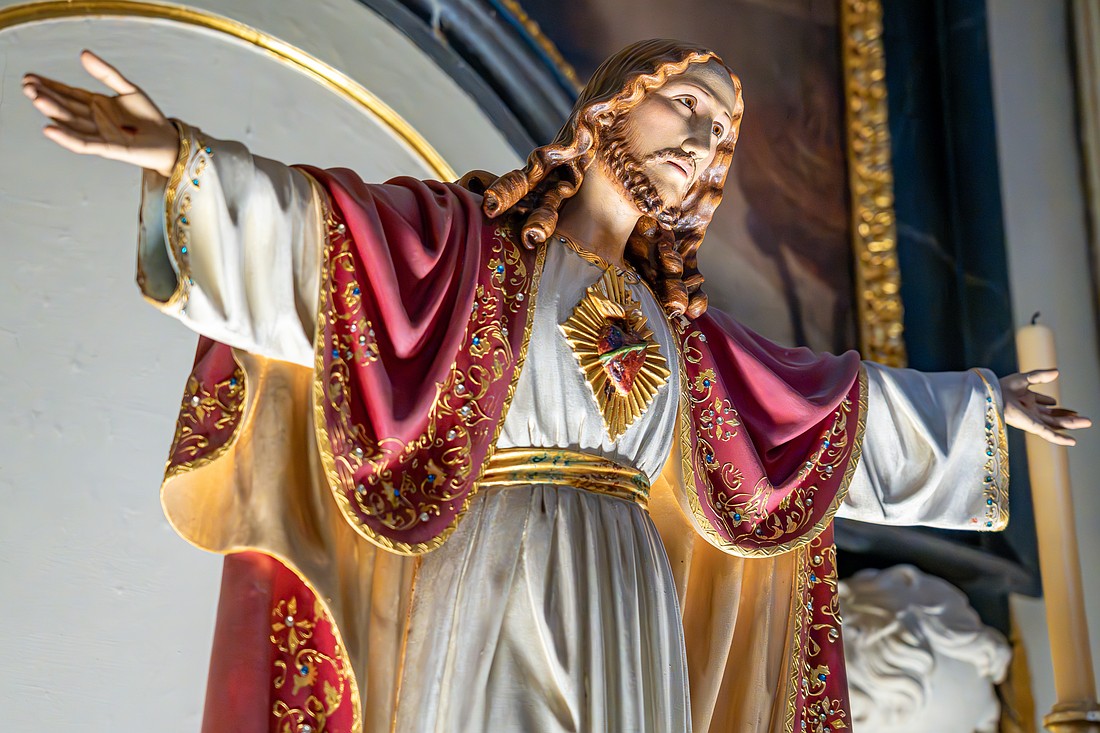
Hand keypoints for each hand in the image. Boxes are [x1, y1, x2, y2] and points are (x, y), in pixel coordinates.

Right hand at [23, 50, 178, 176]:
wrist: (168, 140)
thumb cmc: (148, 116)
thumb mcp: (128, 88)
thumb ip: (106, 73)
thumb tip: (83, 53)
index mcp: (96, 105)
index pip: (68, 93)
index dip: (50, 85)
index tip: (30, 77)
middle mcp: (94, 120)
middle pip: (66, 107)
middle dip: (46, 96)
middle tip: (26, 86)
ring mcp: (100, 135)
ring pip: (72, 123)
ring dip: (53, 112)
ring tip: (35, 98)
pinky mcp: (109, 149)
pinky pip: (85, 144)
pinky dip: (67, 138)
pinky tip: (50, 129)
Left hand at [1000, 369, 1091, 445]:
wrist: (992, 396)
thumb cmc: (1001, 387)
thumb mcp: (1024, 378)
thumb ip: (1041, 376)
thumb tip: (1057, 372)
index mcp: (1026, 400)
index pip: (1043, 404)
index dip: (1052, 404)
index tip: (1058, 404)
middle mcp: (1030, 411)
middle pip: (1053, 416)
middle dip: (1069, 417)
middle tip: (1085, 418)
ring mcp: (1032, 419)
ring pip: (1055, 424)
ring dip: (1070, 424)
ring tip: (1087, 422)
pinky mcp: (1031, 426)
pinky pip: (1048, 434)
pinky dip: (1060, 438)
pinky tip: (1072, 441)